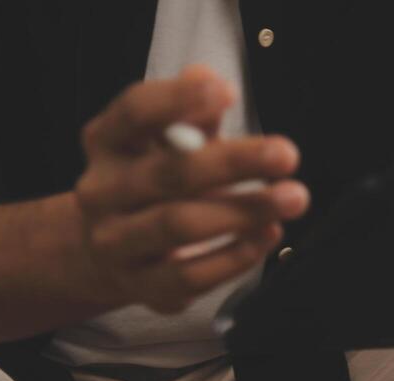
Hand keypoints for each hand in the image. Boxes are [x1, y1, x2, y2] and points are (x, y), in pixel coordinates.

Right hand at [74, 65, 309, 313]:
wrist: (104, 253)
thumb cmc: (151, 186)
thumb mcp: (163, 145)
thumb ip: (190, 118)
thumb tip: (209, 80)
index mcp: (106, 144)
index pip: (134, 113)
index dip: (178, 100)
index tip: (228, 91)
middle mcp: (102, 192)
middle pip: (168, 174)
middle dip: (232, 163)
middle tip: (286, 154)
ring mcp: (116, 243)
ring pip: (179, 225)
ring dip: (243, 211)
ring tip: (291, 198)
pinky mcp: (142, 286)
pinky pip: (192, 275)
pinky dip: (237, 255)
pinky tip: (269, 234)